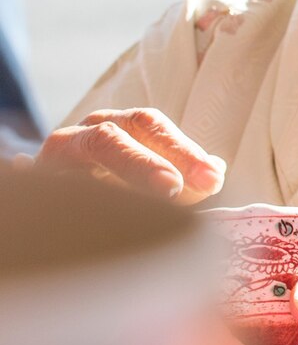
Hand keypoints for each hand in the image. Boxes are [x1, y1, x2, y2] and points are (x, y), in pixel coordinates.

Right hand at [35, 108, 224, 202]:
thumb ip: (189, 178)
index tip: (212, 179)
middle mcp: (86, 135)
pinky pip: (48, 192)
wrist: (63, 198)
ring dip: (105, 185)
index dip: (183, 151)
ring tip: (132, 204)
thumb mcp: (160, 178)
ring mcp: (53, 161)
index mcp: (124, 126)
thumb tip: (215, 173)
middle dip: (143, 163)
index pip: (151, 127)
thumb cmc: (125, 185)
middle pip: (110, 139)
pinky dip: (68, 204)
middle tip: (172, 188)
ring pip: (74, 166)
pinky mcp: (35, 186)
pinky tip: (85, 218)